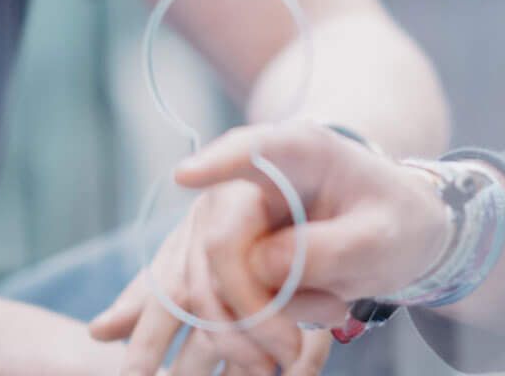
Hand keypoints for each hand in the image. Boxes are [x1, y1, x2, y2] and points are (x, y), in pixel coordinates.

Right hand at [88, 121, 449, 370]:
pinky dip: (172, 319)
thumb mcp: (380, 238)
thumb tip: (261, 268)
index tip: (185, 176)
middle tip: (289, 356)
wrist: (395, 226)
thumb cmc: (395, 222)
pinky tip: (109, 332)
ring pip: (198, 281)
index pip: (253, 149)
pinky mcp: (223, 252)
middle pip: (218, 248)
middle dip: (245, 312)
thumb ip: (324, 250)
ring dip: (228, 331)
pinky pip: (185, 289)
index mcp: (299, 151)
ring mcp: (229, 217)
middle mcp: (250, 179)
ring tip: (265, 360)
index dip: (219, 163)